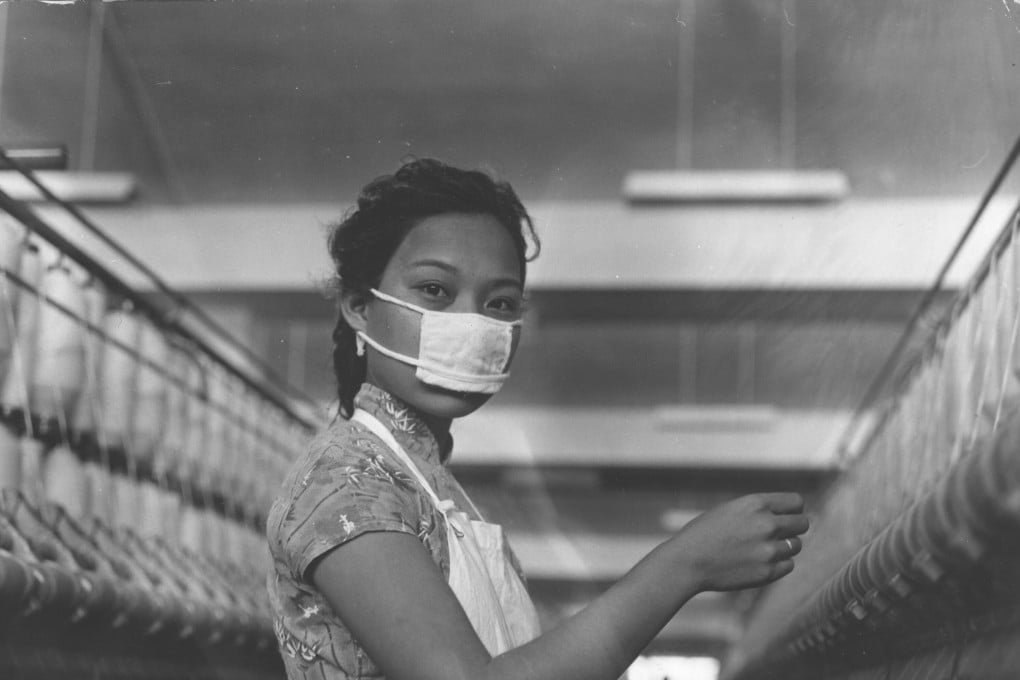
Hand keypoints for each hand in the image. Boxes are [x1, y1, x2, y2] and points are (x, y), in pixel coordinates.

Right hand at [671, 493, 808, 591]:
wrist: (687, 562)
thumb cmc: (704, 533)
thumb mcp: (730, 510)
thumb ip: (759, 511)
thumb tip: (789, 515)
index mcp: (755, 504)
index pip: (797, 502)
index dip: (793, 509)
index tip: (786, 515)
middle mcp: (766, 524)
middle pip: (803, 523)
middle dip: (794, 527)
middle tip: (779, 533)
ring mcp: (768, 550)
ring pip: (796, 545)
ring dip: (785, 546)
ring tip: (763, 548)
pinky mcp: (767, 572)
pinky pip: (788, 565)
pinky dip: (778, 564)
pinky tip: (759, 561)